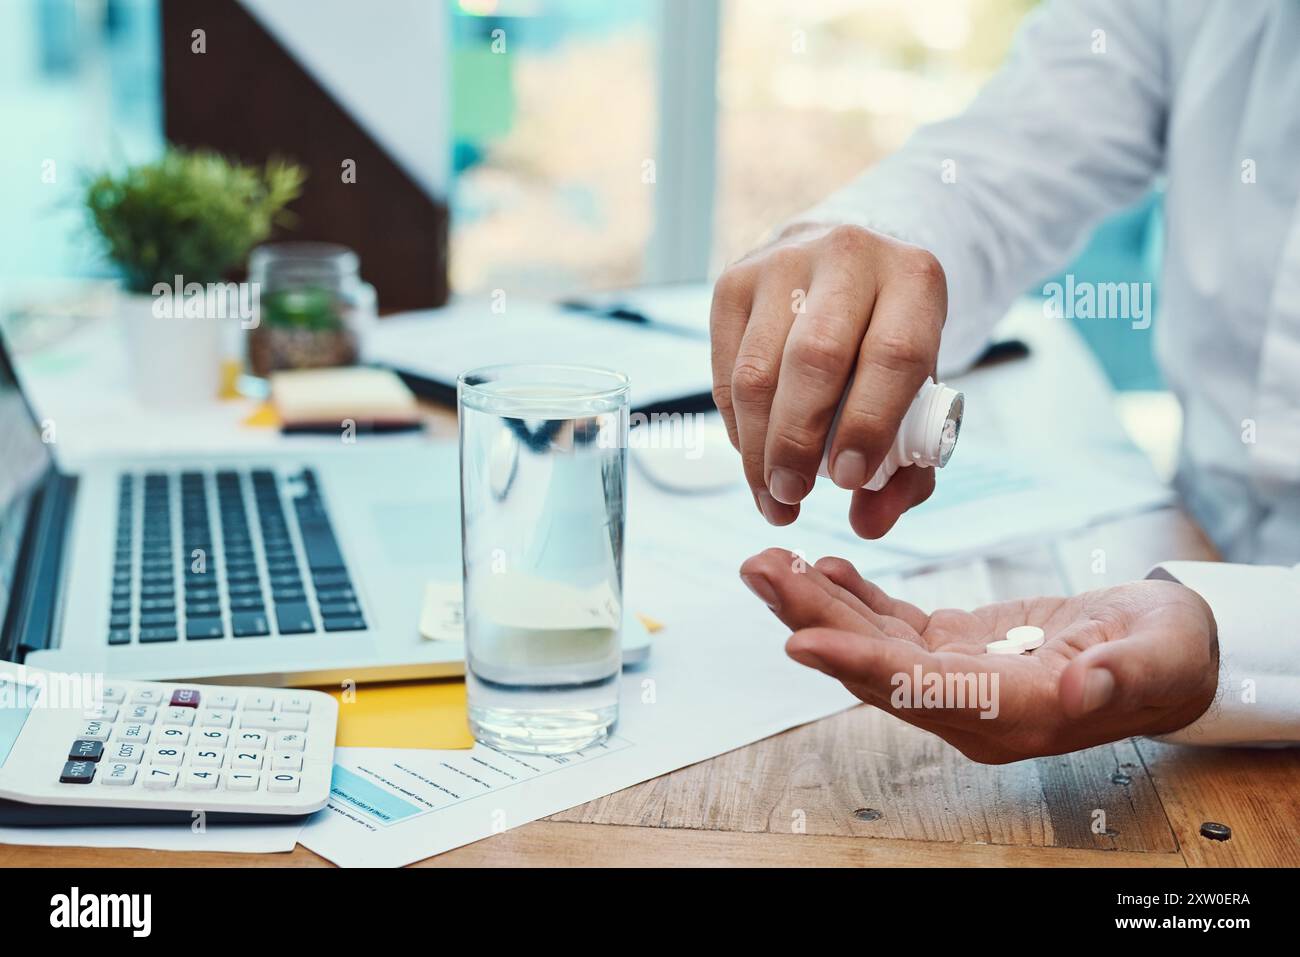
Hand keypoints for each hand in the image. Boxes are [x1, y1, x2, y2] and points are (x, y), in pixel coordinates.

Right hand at [710, 223, 946, 536]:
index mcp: (915, 279)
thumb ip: (908, 470)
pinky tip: (755, 455)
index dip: (869, 424)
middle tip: (794, 496)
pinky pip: (724, 369)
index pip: (893, 354)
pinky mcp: (733, 282)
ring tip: (772, 495)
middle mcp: (849, 256)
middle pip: (815, 360)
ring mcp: (783, 263)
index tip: (850, 480)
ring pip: (758, 370)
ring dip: (759, 446)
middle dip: (798, 442)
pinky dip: (738, 425)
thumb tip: (868, 525)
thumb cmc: (887, 347)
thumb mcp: (919, 396)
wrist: (845, 268)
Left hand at [739, 548, 1218, 762]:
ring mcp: (956, 679)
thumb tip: (1080, 690)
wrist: (1166, 653)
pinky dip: (854, 597)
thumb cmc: (1168, 655)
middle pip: (875, 667)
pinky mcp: (954, 649)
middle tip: (759, 571)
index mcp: (1015, 715)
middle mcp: (969, 707)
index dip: (858, 666)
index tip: (799, 639)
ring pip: (871, 644)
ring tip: (768, 562)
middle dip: (812, 620)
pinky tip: (821, 568)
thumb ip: (1121, 677)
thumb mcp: (1163, 659)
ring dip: (817, 604)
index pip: (920, 692)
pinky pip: (892, 626)